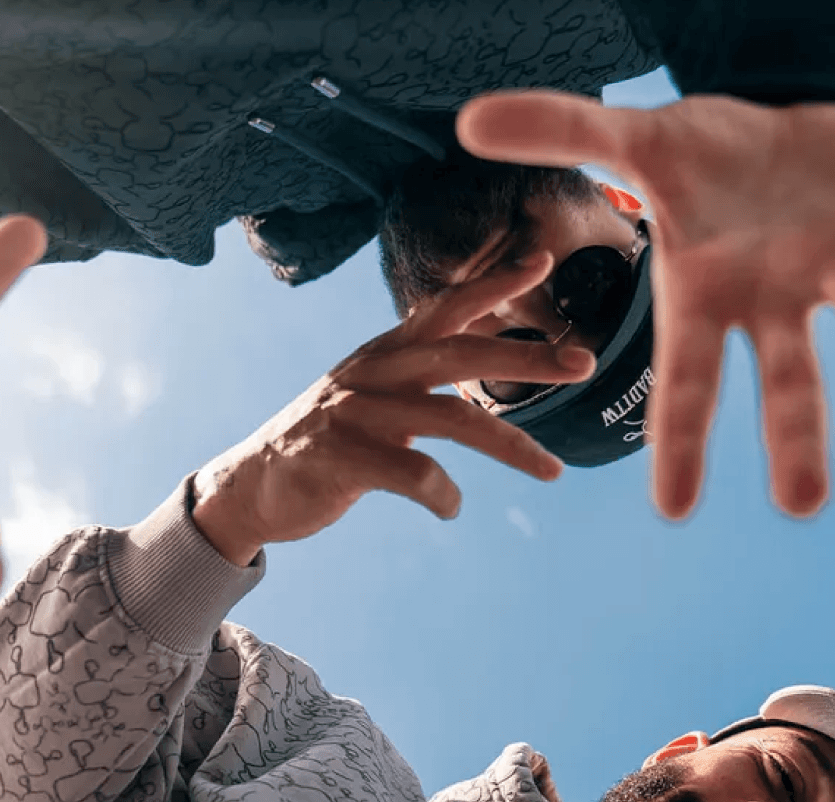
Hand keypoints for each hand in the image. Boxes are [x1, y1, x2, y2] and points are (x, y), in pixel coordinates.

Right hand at [193, 252, 596, 564]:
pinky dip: (443, 494)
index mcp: (385, 353)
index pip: (445, 307)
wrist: (251, 485)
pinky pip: (411, 473)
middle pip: (460, 354)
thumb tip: (486, 347)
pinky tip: (452, 508)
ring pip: (449, 419)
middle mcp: (372, 373)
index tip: (543, 260)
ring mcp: (355, 414)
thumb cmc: (329, 440)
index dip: (493, 282)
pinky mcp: (340, 458)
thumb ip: (421, 370)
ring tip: (553, 470)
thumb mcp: (373, 392)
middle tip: (583, 364)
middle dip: (526, 358)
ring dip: (511, 445)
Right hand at [457, 91, 834, 518]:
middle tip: (802, 505)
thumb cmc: (695, 158)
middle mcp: (780, 299)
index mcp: (710, 295)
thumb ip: (558, 130)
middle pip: (789, 378)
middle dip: (797, 437)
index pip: (688, 378)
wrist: (771, 130)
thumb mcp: (629, 136)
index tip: (675, 512)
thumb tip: (466, 120)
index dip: (683, 440)